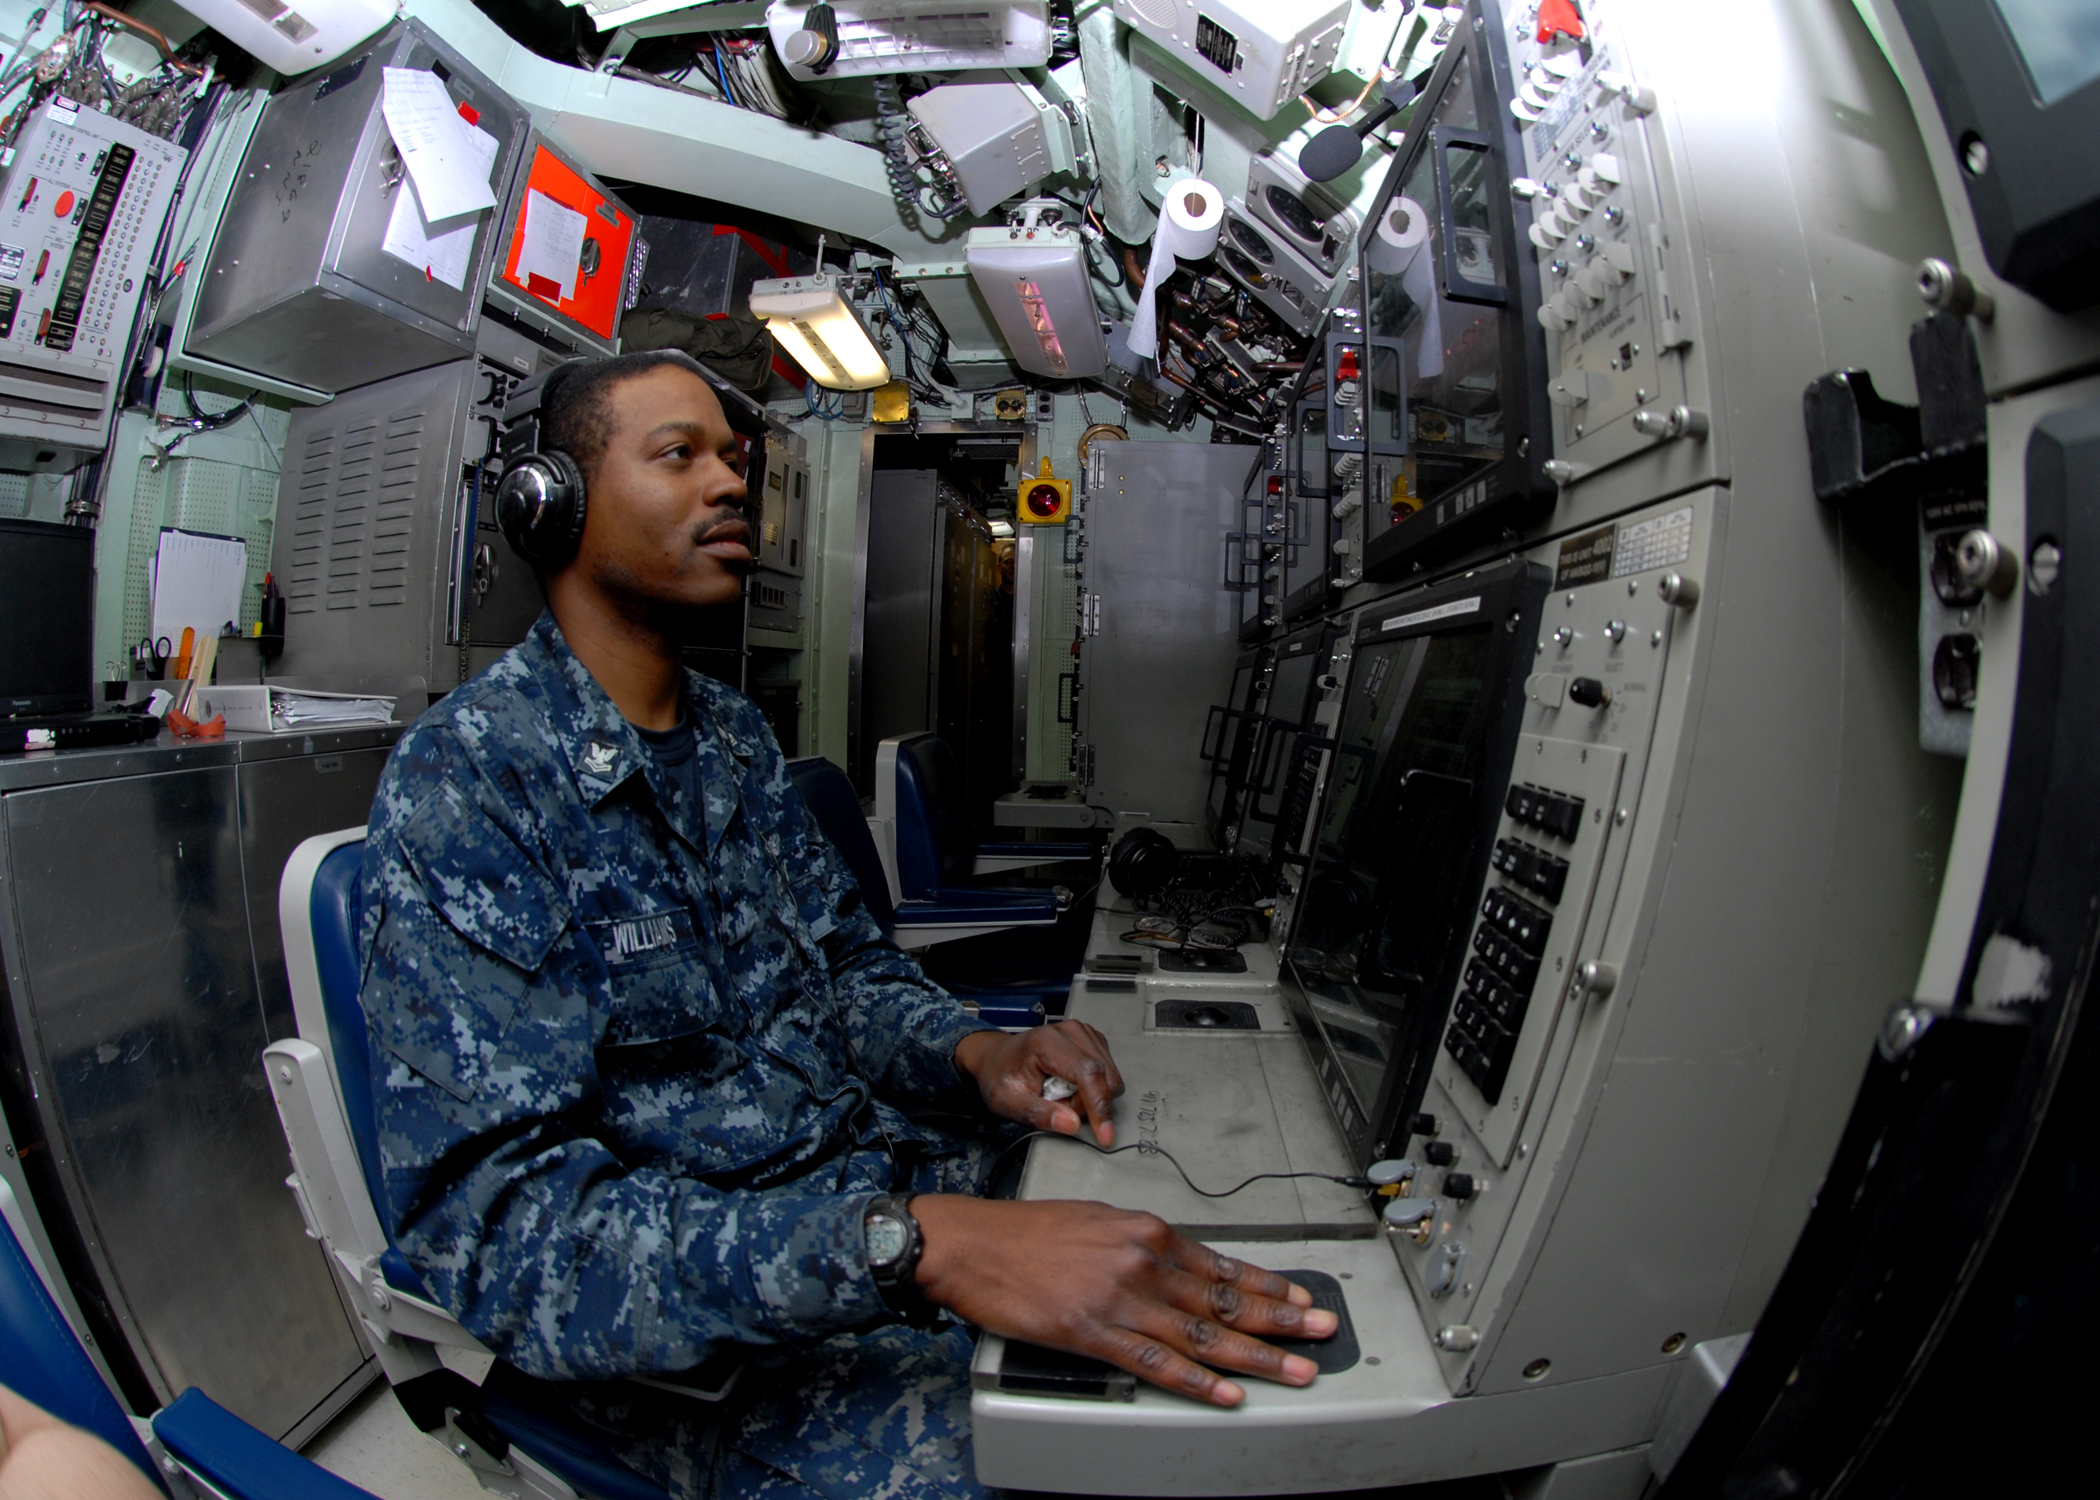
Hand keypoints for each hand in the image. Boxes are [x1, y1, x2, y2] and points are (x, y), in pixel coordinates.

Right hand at [912, 1196, 1335, 1406]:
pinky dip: (1197, 1381)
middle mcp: (1142, 1261)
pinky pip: (1157, 1362)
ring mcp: (1121, 1299)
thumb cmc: (1026, 1232)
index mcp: (1146, 1231)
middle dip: (1281, 1319)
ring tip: (1294, 1369)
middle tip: (1321, 1331)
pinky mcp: (1094, 1333)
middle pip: (1225, 1298)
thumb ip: (1144, 1247)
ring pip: (1203, 1333)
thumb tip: (1183, 1269)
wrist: (972, 1243)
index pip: (1223, 1263)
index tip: (1300, 1298)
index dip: (1269, 1285)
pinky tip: (1225, 1393)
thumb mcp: (1098, 1221)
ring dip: (1255, 1356)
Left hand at [955, 1020, 1123, 1144]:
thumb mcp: (1009, 1102)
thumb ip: (1040, 1114)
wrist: (996, 1059)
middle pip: (1104, 1077)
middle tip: (1058, 1105)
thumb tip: (1071, 1124)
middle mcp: (1069, 1032)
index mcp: (1047, 1042)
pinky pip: (1108, 1072)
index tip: (1105, 1134)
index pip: (1088, 1073)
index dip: (1100, 1106)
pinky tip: (1070, 1085)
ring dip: (1090, 1096)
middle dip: (1088, 1104)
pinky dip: (1093, 1087)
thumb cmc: (1001, 1076)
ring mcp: (1082, 1033)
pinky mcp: (1091, 1039)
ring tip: (1060, 1093)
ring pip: (1109, 1076)